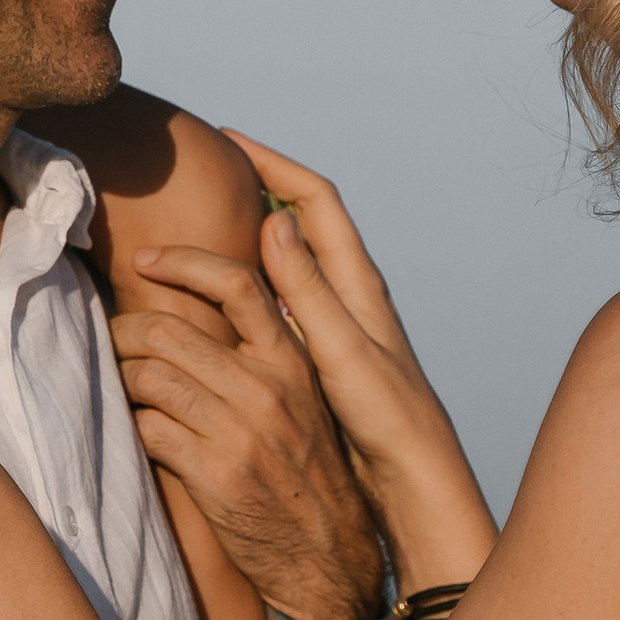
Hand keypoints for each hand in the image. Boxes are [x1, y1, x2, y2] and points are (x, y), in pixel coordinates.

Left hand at [109, 251, 385, 619]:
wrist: (328, 555)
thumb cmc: (307, 474)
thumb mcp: (303, 402)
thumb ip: (263, 357)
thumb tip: (203, 314)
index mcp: (292, 362)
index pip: (237, 284)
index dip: (183, 262)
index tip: (146, 260)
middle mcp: (268, 389)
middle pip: (171, 331)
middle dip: (126, 331)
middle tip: (114, 339)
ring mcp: (240, 432)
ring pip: (151, 377)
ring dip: (122, 377)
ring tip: (121, 384)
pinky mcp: (215, 475)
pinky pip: (150, 429)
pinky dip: (135, 425)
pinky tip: (139, 430)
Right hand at [210, 139, 497, 592]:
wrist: (413, 478)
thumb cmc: (387, 418)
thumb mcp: (341, 349)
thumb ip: (308, 287)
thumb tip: (277, 219)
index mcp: (357, 281)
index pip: (313, 199)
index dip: (273, 162)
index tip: (227, 141)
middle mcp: (349, 292)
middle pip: (302, 218)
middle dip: (261, 185)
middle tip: (211, 171)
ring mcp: (337, 320)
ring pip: (292, 256)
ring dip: (254, 230)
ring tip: (207, 219)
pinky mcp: (326, 351)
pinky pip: (285, 296)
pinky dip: (255, 278)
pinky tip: (224, 294)